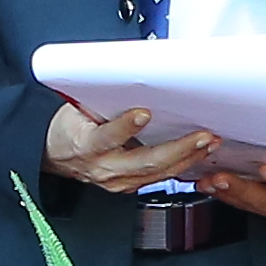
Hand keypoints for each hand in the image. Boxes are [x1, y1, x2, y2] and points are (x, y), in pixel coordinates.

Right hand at [43, 102, 219, 195]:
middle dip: (179, 148)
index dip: (125, 126)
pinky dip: (181, 166)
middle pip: (145, 160)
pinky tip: (198, 156)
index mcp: (86, 145)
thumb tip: (130, 79)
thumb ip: (103, 101)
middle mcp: (104, 167)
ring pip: (158, 173)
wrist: (55, 156)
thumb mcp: (76, 109)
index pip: (107, 137)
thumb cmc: (69, 128)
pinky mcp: (127, 186)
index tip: (143, 113)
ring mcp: (117, 181)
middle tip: (202, 135)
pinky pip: (158, 179)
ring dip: (188, 157)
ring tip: (209, 143)